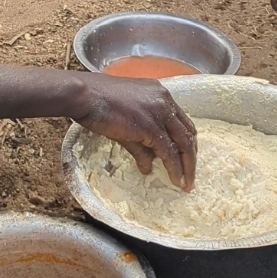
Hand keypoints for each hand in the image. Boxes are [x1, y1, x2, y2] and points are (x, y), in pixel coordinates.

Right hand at [71, 75, 196, 189]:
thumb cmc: (98, 102)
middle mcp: (164, 101)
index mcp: (159, 94)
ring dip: (187, 166)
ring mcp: (159, 113)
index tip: (185, 157)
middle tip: (191, 175)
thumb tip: (147, 166)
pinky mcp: (151, 127)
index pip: (182, 121)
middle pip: (188, 132)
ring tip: (186, 183)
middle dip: (191, 156)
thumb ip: (140, 142)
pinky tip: (175, 180)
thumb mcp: (125, 120)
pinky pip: (168, 152)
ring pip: (183, 143)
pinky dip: (173, 168)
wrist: (85, 95)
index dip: (186, 141)